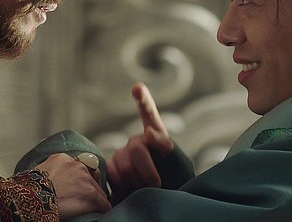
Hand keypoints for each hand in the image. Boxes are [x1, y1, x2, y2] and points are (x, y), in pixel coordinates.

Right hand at [36, 153, 111, 217]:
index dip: (79, 178)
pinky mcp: (91, 194)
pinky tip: (100, 212)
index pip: (79, 166)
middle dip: (89, 186)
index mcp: (62, 158)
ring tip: (92, 207)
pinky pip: (103, 203)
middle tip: (83, 197)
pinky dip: (102, 209)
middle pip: (91, 176)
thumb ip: (48, 165)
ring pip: (98, 190)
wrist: (30, 200)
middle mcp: (76, 165)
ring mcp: (85, 179)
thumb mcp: (37, 170)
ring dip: (95, 198)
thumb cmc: (29, 189)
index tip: (76, 186)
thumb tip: (46, 154)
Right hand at [107, 82, 173, 203]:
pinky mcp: (113, 168)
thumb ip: (166, 145)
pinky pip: (113, 172)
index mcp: (156, 134)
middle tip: (156, 185)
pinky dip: (122, 183)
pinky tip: (130, 189)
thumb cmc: (175, 183)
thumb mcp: (179, 164)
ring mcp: (123, 154)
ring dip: (136, 180)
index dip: (143, 100)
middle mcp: (137, 141)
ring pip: (123, 162)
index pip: (149, 113)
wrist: (160, 203)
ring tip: (145, 189)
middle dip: (147, 169)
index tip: (137, 88)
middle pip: (136, 147)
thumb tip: (149, 133)